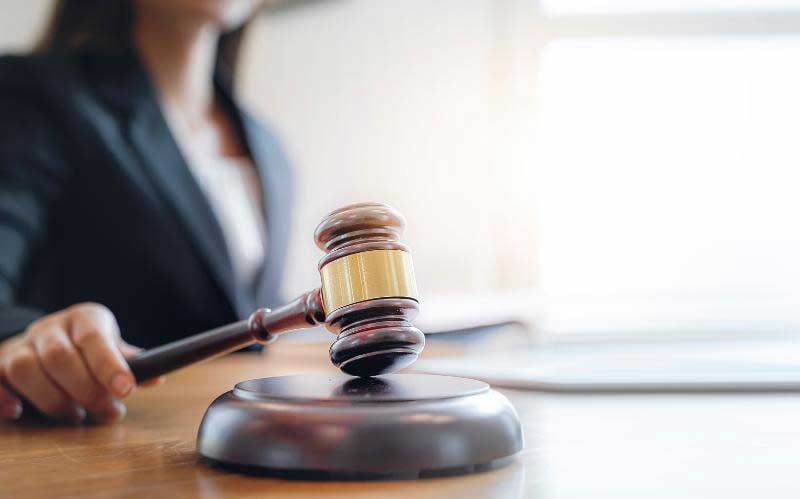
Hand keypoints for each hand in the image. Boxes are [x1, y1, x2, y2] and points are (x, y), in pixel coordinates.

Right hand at [0, 303, 162, 423]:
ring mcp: (21, 345)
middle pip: (60, 357)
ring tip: (75, 417)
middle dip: (86, 390)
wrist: (47, 339)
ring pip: (25, 368)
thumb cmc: (88, 349)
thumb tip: (157, 377)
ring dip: (52, 399)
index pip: (94, 338)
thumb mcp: (113, 347)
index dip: (109, 365)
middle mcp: (49, 328)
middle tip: (109, 413)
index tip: (127, 390)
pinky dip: (4, 397)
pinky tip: (19, 412)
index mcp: (84, 319)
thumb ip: (130, 362)